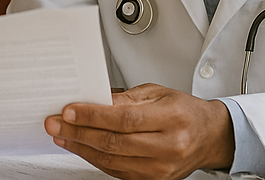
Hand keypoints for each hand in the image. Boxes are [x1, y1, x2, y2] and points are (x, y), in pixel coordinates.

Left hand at [43, 83, 234, 179]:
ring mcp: (161, 170)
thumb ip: (125, 98)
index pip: (125, 119)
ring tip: (61, 135)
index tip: (68, 110)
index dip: (93, 115)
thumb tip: (92, 99)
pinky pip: (117, 171)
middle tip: (54, 123)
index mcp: (172, 119)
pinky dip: (95, 159)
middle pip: (115, 142)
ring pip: (112, 160)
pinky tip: (80, 147)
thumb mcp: (157, 93)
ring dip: (81, 147)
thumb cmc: (184, 111)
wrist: (209, 137)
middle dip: (78, 132)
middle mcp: (168, 147)